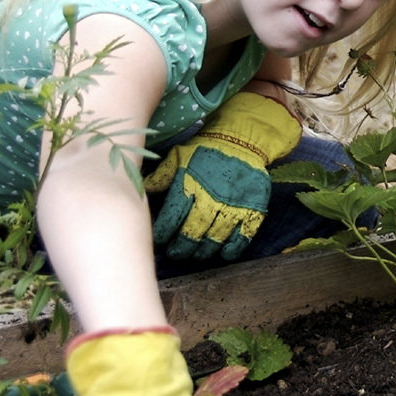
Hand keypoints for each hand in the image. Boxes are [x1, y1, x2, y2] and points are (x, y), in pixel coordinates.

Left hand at [144, 92, 300, 260]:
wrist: (243, 140)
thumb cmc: (207, 149)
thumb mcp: (180, 156)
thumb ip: (163, 175)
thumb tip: (142, 189)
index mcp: (191, 184)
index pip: (173, 215)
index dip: (164, 231)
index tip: (160, 240)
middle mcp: (212, 197)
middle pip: (193, 231)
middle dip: (181, 246)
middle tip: (175, 253)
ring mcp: (234, 205)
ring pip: (215, 237)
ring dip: (204, 250)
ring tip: (196, 255)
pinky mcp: (253, 209)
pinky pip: (242, 236)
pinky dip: (232, 248)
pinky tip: (223, 254)